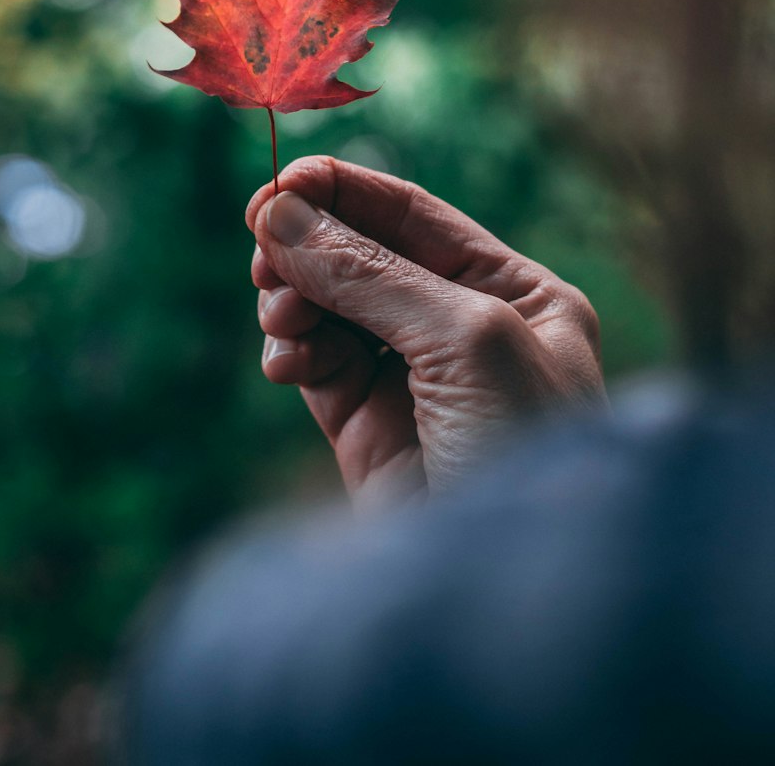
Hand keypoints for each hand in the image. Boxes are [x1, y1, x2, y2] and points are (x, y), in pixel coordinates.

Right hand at [247, 156, 606, 507]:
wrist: (516, 605)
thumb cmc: (528, 454)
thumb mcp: (466, 339)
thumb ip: (371, 271)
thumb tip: (281, 213)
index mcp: (518, 296)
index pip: (414, 216)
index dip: (343, 192)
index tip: (279, 182)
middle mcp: (465, 333)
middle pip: (363, 256)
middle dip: (310, 246)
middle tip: (261, 244)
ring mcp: (412, 386)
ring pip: (328, 308)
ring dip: (293, 297)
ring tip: (278, 314)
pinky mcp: (365, 435)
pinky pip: (312, 366)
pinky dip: (289, 351)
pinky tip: (285, 359)